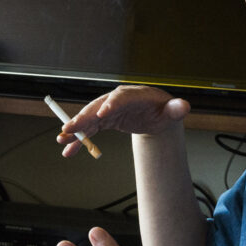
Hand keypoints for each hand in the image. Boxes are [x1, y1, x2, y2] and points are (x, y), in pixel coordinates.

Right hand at [57, 85, 190, 156]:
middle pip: (97, 107)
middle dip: (83, 118)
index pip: (121, 98)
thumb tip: (183, 107)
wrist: (157, 115)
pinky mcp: (104, 120)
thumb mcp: (172, 111)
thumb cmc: (164, 110)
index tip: (102, 114)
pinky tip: (69, 150)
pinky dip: (79, 140)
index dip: (111, 105)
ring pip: (89, 119)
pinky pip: (89, 130)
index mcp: (134, 95)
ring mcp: (108, 110)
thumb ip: (176, 109)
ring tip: (62, 139)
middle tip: (70, 128)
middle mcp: (117, 100)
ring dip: (75, 129)